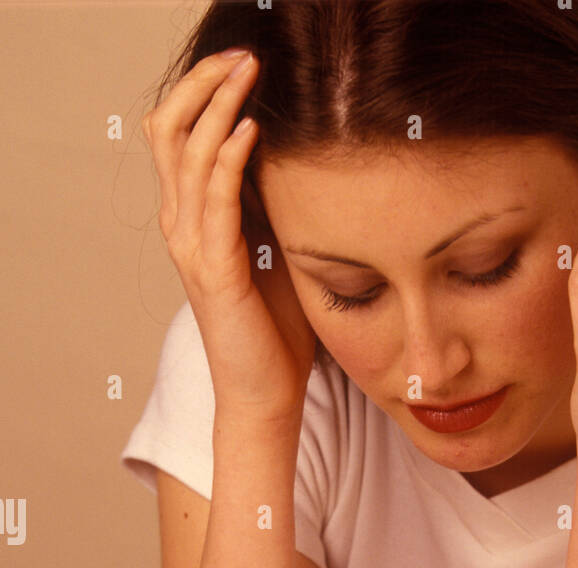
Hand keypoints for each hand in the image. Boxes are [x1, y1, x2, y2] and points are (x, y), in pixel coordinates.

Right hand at [142, 51, 315, 422]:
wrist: (266, 392)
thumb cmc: (277, 326)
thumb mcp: (277, 246)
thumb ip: (271, 202)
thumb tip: (297, 150)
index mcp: (193, 218)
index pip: (177, 133)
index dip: (203, 90)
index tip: (243, 61)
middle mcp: (183, 226)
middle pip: (169, 129)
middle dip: (204, 83)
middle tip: (243, 55)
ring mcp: (193, 248)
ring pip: (186, 155)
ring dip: (218, 106)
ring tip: (249, 72)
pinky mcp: (215, 271)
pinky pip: (214, 200)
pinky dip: (229, 158)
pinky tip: (252, 130)